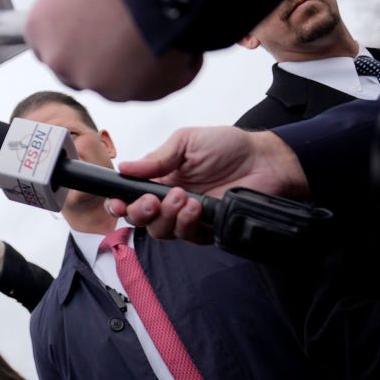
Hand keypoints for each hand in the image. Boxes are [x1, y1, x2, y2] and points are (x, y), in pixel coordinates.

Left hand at [25, 0, 202, 100]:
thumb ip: (75, 5)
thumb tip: (89, 9)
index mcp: (41, 29)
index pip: (53, 46)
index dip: (81, 37)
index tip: (99, 28)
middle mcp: (62, 60)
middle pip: (82, 69)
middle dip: (105, 56)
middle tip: (131, 31)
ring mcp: (97, 81)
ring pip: (120, 82)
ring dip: (139, 64)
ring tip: (160, 29)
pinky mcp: (135, 93)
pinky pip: (157, 86)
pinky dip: (172, 68)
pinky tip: (177, 40)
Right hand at [106, 128, 307, 243]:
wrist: (263, 159)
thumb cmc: (226, 146)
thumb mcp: (186, 141)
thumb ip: (157, 158)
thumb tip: (125, 167)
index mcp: (161, 179)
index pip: (131, 197)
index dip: (119, 203)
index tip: (117, 202)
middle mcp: (170, 201)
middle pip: (142, 220)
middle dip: (140, 213)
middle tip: (152, 201)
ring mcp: (189, 217)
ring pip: (162, 231)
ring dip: (167, 217)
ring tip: (183, 197)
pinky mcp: (208, 229)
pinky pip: (189, 237)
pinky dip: (187, 223)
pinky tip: (196, 207)